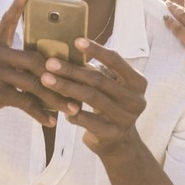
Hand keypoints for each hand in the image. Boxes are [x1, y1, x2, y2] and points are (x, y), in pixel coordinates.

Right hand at [0, 0, 79, 126]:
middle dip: (61, 75)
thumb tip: (44, 70)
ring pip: (35, 83)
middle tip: (79, 87)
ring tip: (72, 109)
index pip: (8, 20)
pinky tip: (51, 121)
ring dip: (57, 98)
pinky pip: (24, 101)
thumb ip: (12, 62)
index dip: (17, 5)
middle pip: (37, 60)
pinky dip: (40, 113)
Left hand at [40, 39, 147, 157]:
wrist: (119, 143)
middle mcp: (136, 100)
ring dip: (66, 87)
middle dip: (72, 70)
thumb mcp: (112, 86)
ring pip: (91, 98)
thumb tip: (70, 48)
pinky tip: (58, 106)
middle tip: (50, 63)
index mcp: (138, 82)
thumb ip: (99, 71)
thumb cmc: (110, 104)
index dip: (96, 49)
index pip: (116, 60)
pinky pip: (86, 120)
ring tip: (46, 79)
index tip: (76, 41)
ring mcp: (126, 118)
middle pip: (99, 80)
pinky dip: (70, 111)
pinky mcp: (112, 134)